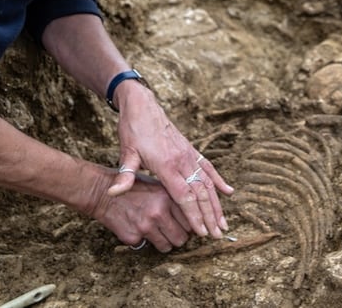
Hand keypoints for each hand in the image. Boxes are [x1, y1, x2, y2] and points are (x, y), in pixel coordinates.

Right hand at [92, 170, 193, 252]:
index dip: (190, 225)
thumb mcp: (158, 185)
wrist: (103, 192)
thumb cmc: (134, 187)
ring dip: (166, 242)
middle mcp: (158, 213)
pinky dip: (145, 241)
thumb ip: (174, 198)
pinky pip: (147, 246)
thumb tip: (192, 214)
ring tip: (160, 232)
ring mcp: (145, 227)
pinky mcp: (132, 237)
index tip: (186, 225)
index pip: (190, 221)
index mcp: (167, 198)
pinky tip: (140, 229)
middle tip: (173, 231)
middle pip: (182, 238)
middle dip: (179, 236)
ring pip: (168, 246)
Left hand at [106, 82, 233, 238]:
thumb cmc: (133, 130)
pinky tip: (228, 192)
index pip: (184, 196)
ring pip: (208, 183)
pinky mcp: (192, 150)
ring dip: (217, 204)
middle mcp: (182, 160)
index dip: (194, 215)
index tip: (201, 232)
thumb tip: (113, 193)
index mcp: (166, 164)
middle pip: (200, 193)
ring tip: (224, 222)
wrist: (144, 106)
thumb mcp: (126, 152)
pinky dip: (219, 181)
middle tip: (218, 235)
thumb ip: (124, 175)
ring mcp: (189, 155)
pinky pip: (209, 168)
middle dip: (210, 216)